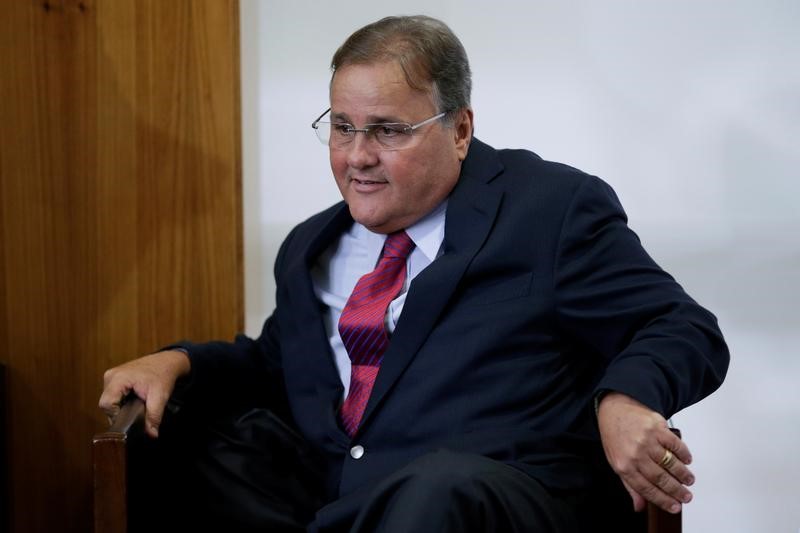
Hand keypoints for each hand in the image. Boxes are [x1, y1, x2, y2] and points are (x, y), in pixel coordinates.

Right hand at [99, 350, 190, 437]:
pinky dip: (121, 401)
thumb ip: (154, 416)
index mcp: (118, 378)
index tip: (131, 416)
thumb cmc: (163, 374)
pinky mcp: (114, 378)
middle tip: (136, 411)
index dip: (117, 415)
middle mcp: (110, 376)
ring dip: (120, 406)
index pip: (106, 405)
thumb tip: (152, 434)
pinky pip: (112, 396)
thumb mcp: (160, 397)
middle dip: (120, 412)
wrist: (166, 362)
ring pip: (108, 401)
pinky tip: (133, 399)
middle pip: (106, 404)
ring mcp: (110, 376)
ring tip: (136, 404)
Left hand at [597, 392, 694, 513]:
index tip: (675, 506)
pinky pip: (675, 444)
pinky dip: (684, 454)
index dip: (663, 500)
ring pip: (670, 463)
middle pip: (661, 478)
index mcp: (624, 465)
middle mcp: (635, 453)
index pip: (646, 489)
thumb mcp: (616, 462)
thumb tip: (639, 506)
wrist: (614, 409)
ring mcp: (647, 440)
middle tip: (686, 496)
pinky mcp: (657, 427)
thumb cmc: (615, 435)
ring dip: (683, 474)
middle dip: (677, 491)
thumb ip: (629, 485)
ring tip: (689, 480)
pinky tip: (686, 460)